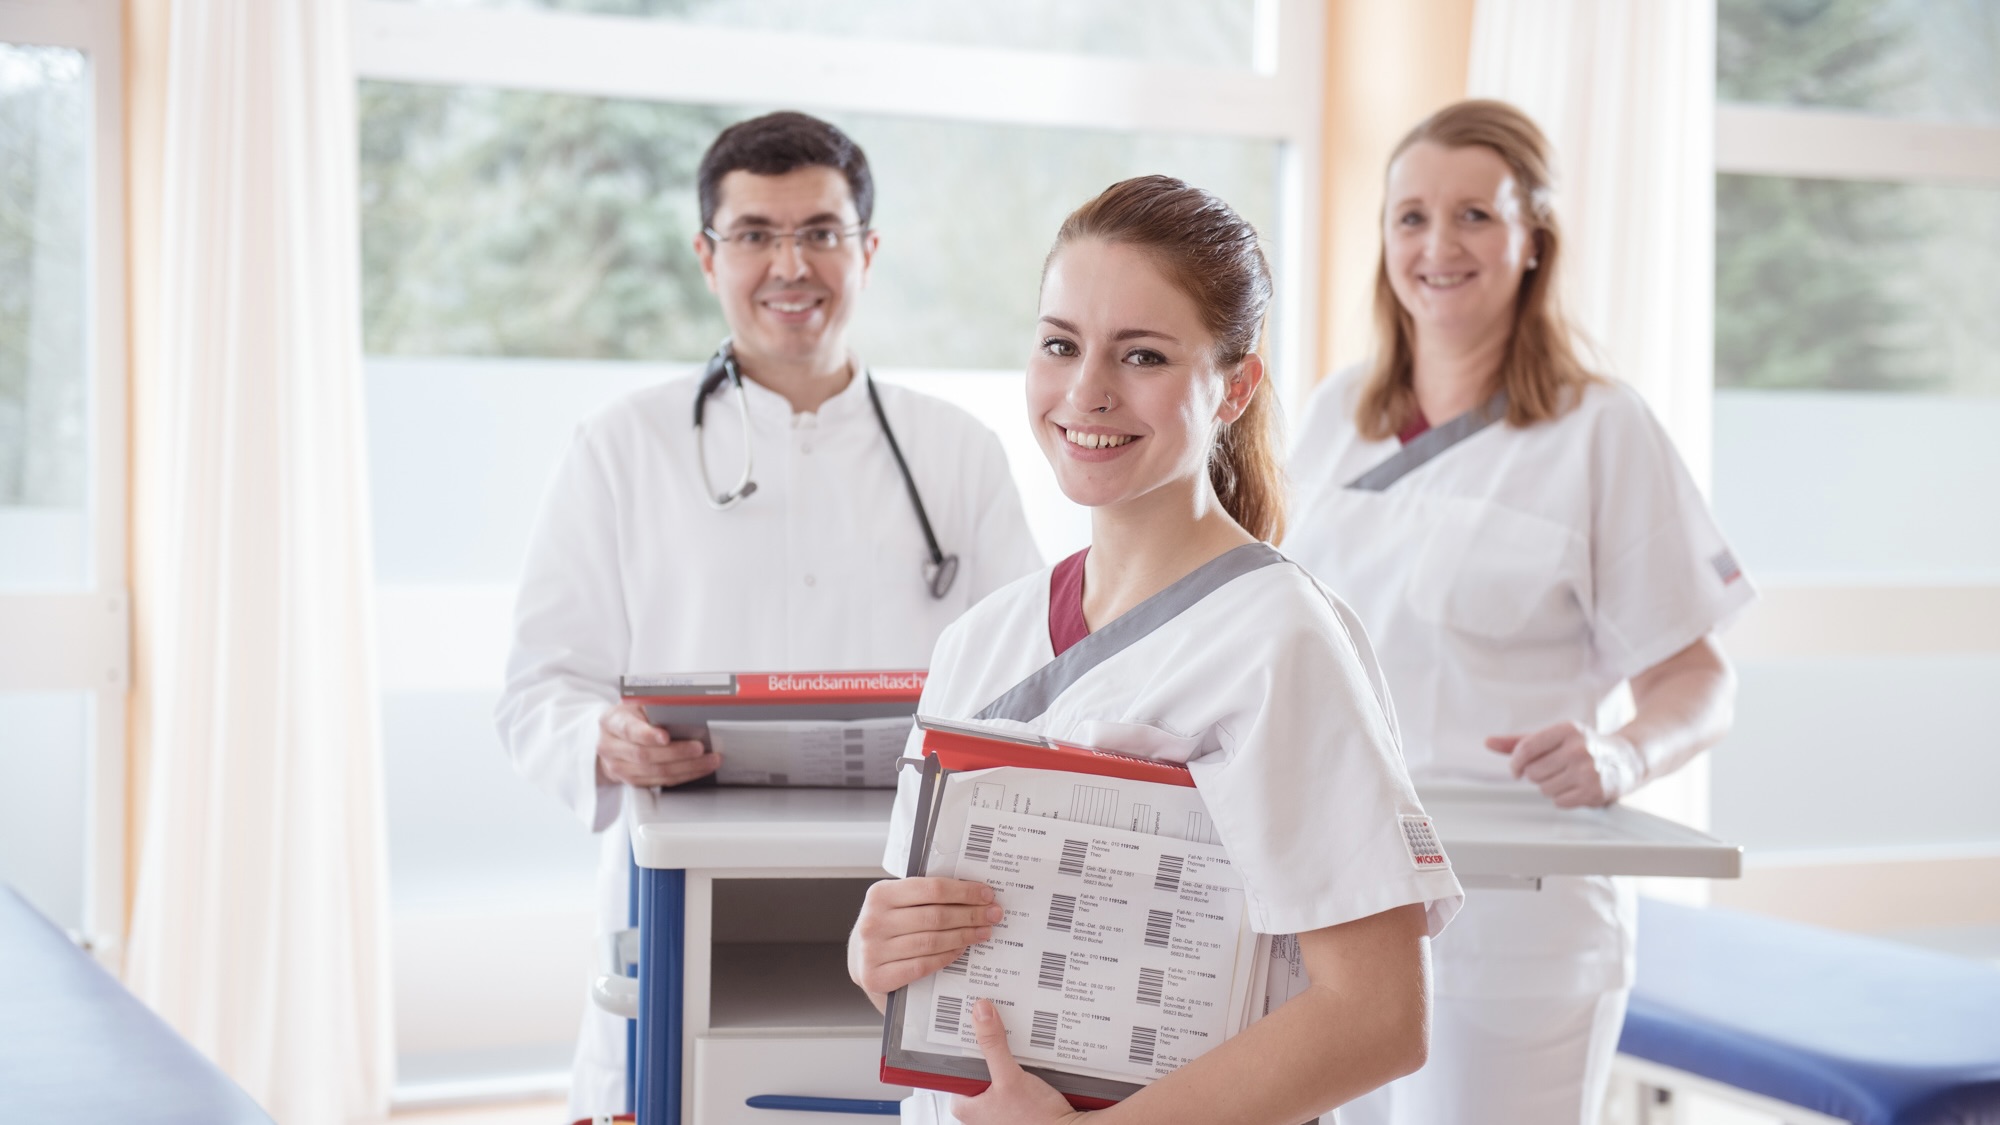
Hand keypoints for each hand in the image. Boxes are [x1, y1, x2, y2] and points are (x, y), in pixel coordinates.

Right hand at [595, 701, 719, 787]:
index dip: (647, 735)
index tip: (665, 737)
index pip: (628, 730)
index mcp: (611, 722)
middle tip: (699, 748)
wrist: (613, 738)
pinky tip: (699, 768)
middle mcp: (610, 747)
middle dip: (676, 753)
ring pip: (655, 772)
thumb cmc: (631, 715)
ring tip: (708, 760)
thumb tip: (684, 706)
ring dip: (686, 768)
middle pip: (644, 755)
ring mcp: (618, 767)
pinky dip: (684, 776)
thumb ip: (654, 705)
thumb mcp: (637, 702)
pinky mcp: (632, 781)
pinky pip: (660, 782)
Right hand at [847, 878, 1001, 1005]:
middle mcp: (873, 921)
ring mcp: (873, 951)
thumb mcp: (898, 902)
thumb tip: (973, 891)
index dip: (964, 892)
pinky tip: (961, 949)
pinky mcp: (878, 976)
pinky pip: (922, 965)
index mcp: (880, 894)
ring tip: (983, 932)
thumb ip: (925, 895)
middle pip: (935, 916)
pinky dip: (946, 957)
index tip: (986, 895)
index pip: (932, 889)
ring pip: (932, 942)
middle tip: (993, 915)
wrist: (861, 957)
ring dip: (964, 936)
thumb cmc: (888, 925)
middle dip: (970, 915)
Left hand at [951, 998, 1091, 1124]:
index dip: (965, 1042)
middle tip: (995, 1025)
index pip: (955, 1065)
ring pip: (997, 1070)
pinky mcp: (1016, 1104)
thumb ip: (993, 1046)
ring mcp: (998, 1107)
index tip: (972, 1021)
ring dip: (1006, 1055)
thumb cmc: (1036, 1121)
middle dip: (989, 1047)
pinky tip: (1027, 1057)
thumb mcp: (1009, 1077)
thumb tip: (981, 1015)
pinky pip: (1012, 1077)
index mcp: (965, 1106)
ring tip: (1013, 1039)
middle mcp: (979, 1109)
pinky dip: (1019, 1065)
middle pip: (978, 1065)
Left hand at [1487, 721, 1644, 807]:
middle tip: (1552, 770)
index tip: (1516, 769)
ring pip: (1544, 789)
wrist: (1627, 759)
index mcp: (1566, 730)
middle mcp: (1578, 749)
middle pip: (1533, 772)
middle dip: (1536, 774)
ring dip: (1550, 786)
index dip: (1515, 762)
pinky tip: (1575, 787)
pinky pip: (1559, 802)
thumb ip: (1520, 741)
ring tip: (1566, 777)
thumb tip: (1488, 742)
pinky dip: (1563, 798)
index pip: (1526, 748)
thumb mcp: (1555, 737)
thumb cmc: (1584, 746)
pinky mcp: (1594, 792)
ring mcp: (1588, 771)